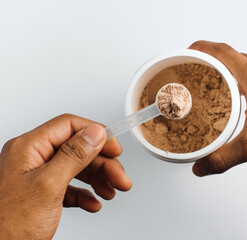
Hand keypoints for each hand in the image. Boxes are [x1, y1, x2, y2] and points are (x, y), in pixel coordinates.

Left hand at [0, 114, 131, 239]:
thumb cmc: (7, 226)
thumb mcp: (48, 186)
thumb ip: (73, 156)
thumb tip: (94, 133)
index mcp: (29, 148)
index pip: (69, 127)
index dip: (95, 134)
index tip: (114, 148)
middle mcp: (33, 159)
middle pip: (77, 150)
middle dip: (103, 164)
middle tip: (120, 178)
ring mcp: (36, 177)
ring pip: (76, 169)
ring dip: (98, 179)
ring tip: (112, 191)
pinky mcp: (41, 195)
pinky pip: (69, 188)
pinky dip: (84, 194)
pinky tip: (93, 203)